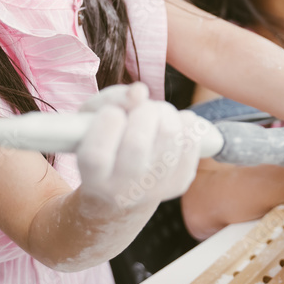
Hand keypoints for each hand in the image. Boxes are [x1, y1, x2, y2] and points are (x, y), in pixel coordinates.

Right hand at [75, 83, 201, 209]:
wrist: (122, 178)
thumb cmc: (103, 139)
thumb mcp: (91, 118)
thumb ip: (110, 100)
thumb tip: (139, 92)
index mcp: (93, 178)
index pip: (97, 156)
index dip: (107, 125)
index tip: (112, 112)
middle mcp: (121, 191)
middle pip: (137, 144)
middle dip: (142, 112)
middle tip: (142, 108)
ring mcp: (152, 191)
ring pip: (169, 137)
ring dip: (165, 112)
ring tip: (155, 113)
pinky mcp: (178, 184)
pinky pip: (192, 142)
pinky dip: (185, 123)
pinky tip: (173, 123)